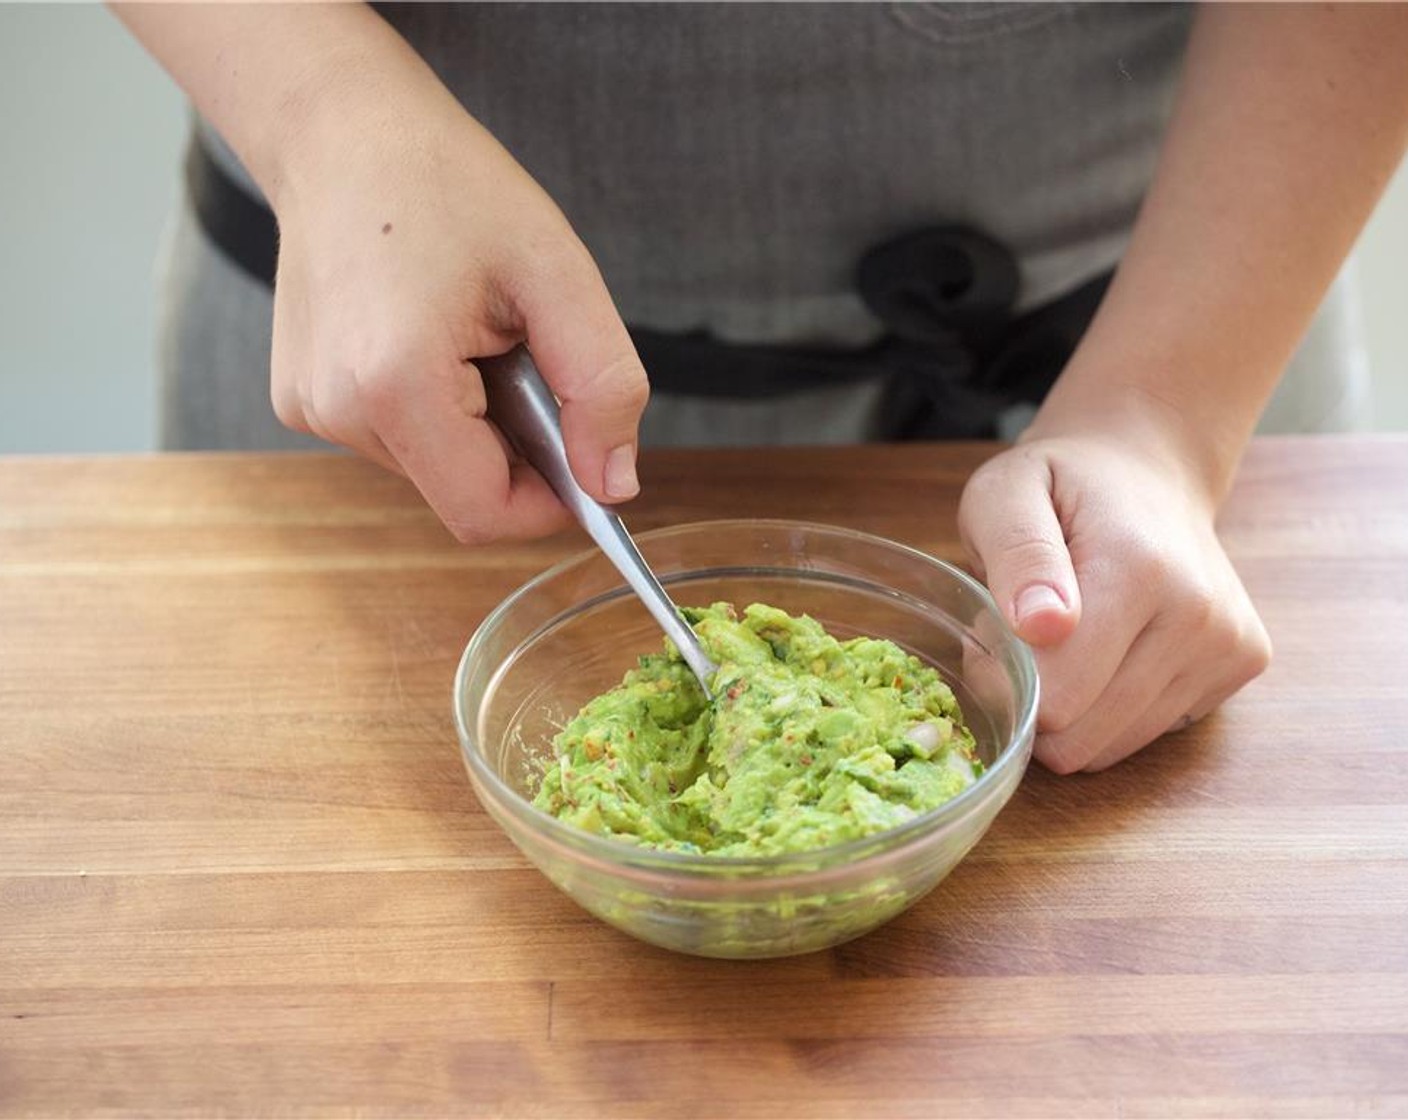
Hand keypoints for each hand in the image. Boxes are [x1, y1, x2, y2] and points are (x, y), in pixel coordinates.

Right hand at [268, 78, 647, 542]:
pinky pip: (397, 439)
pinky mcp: (301, 399)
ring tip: (469, 335)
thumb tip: (615, 485)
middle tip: (519, 354)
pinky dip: (435, 408)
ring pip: (432, 470)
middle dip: (515, 449)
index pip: (486, 514)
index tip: (582, 446)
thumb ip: (602, 387)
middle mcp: (336, 409)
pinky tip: (429, 337)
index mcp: (394, 384)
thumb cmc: (449, 186)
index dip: (551, 500)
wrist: (343, 132)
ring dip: (475, 426)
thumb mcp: (557, 274)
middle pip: (461, 494)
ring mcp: (309, 408)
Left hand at [957, 431, 1271, 772]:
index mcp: (1137, 568)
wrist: (1148, 470)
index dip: (1009, 679)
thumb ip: (1018, 553)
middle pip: (1085, 736)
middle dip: (1038, 703)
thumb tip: (1043, 625)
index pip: (1058, 697)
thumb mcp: (1005, 493)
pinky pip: (1149, 732)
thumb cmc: (1062, 484)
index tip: (999, 636)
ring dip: (1076, 710)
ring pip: (1116, 746)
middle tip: (1027, 641)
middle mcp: (1199, 613)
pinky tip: (1114, 648)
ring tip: (1071, 640)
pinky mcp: (1244, 662)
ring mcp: (1230, 643)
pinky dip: (1116, 708)